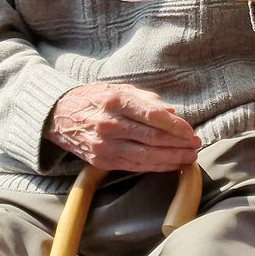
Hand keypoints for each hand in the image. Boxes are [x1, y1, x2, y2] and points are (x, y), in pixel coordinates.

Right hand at [46, 83, 200, 172]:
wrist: (58, 116)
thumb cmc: (95, 98)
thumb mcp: (119, 89)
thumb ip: (147, 100)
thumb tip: (172, 113)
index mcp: (116, 102)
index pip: (153, 116)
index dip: (176, 126)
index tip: (191, 131)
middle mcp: (110, 124)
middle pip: (152, 137)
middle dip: (178, 143)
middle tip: (196, 145)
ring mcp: (104, 145)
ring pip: (145, 155)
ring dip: (171, 158)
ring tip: (189, 158)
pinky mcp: (101, 161)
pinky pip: (133, 166)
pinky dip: (155, 166)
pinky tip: (170, 165)